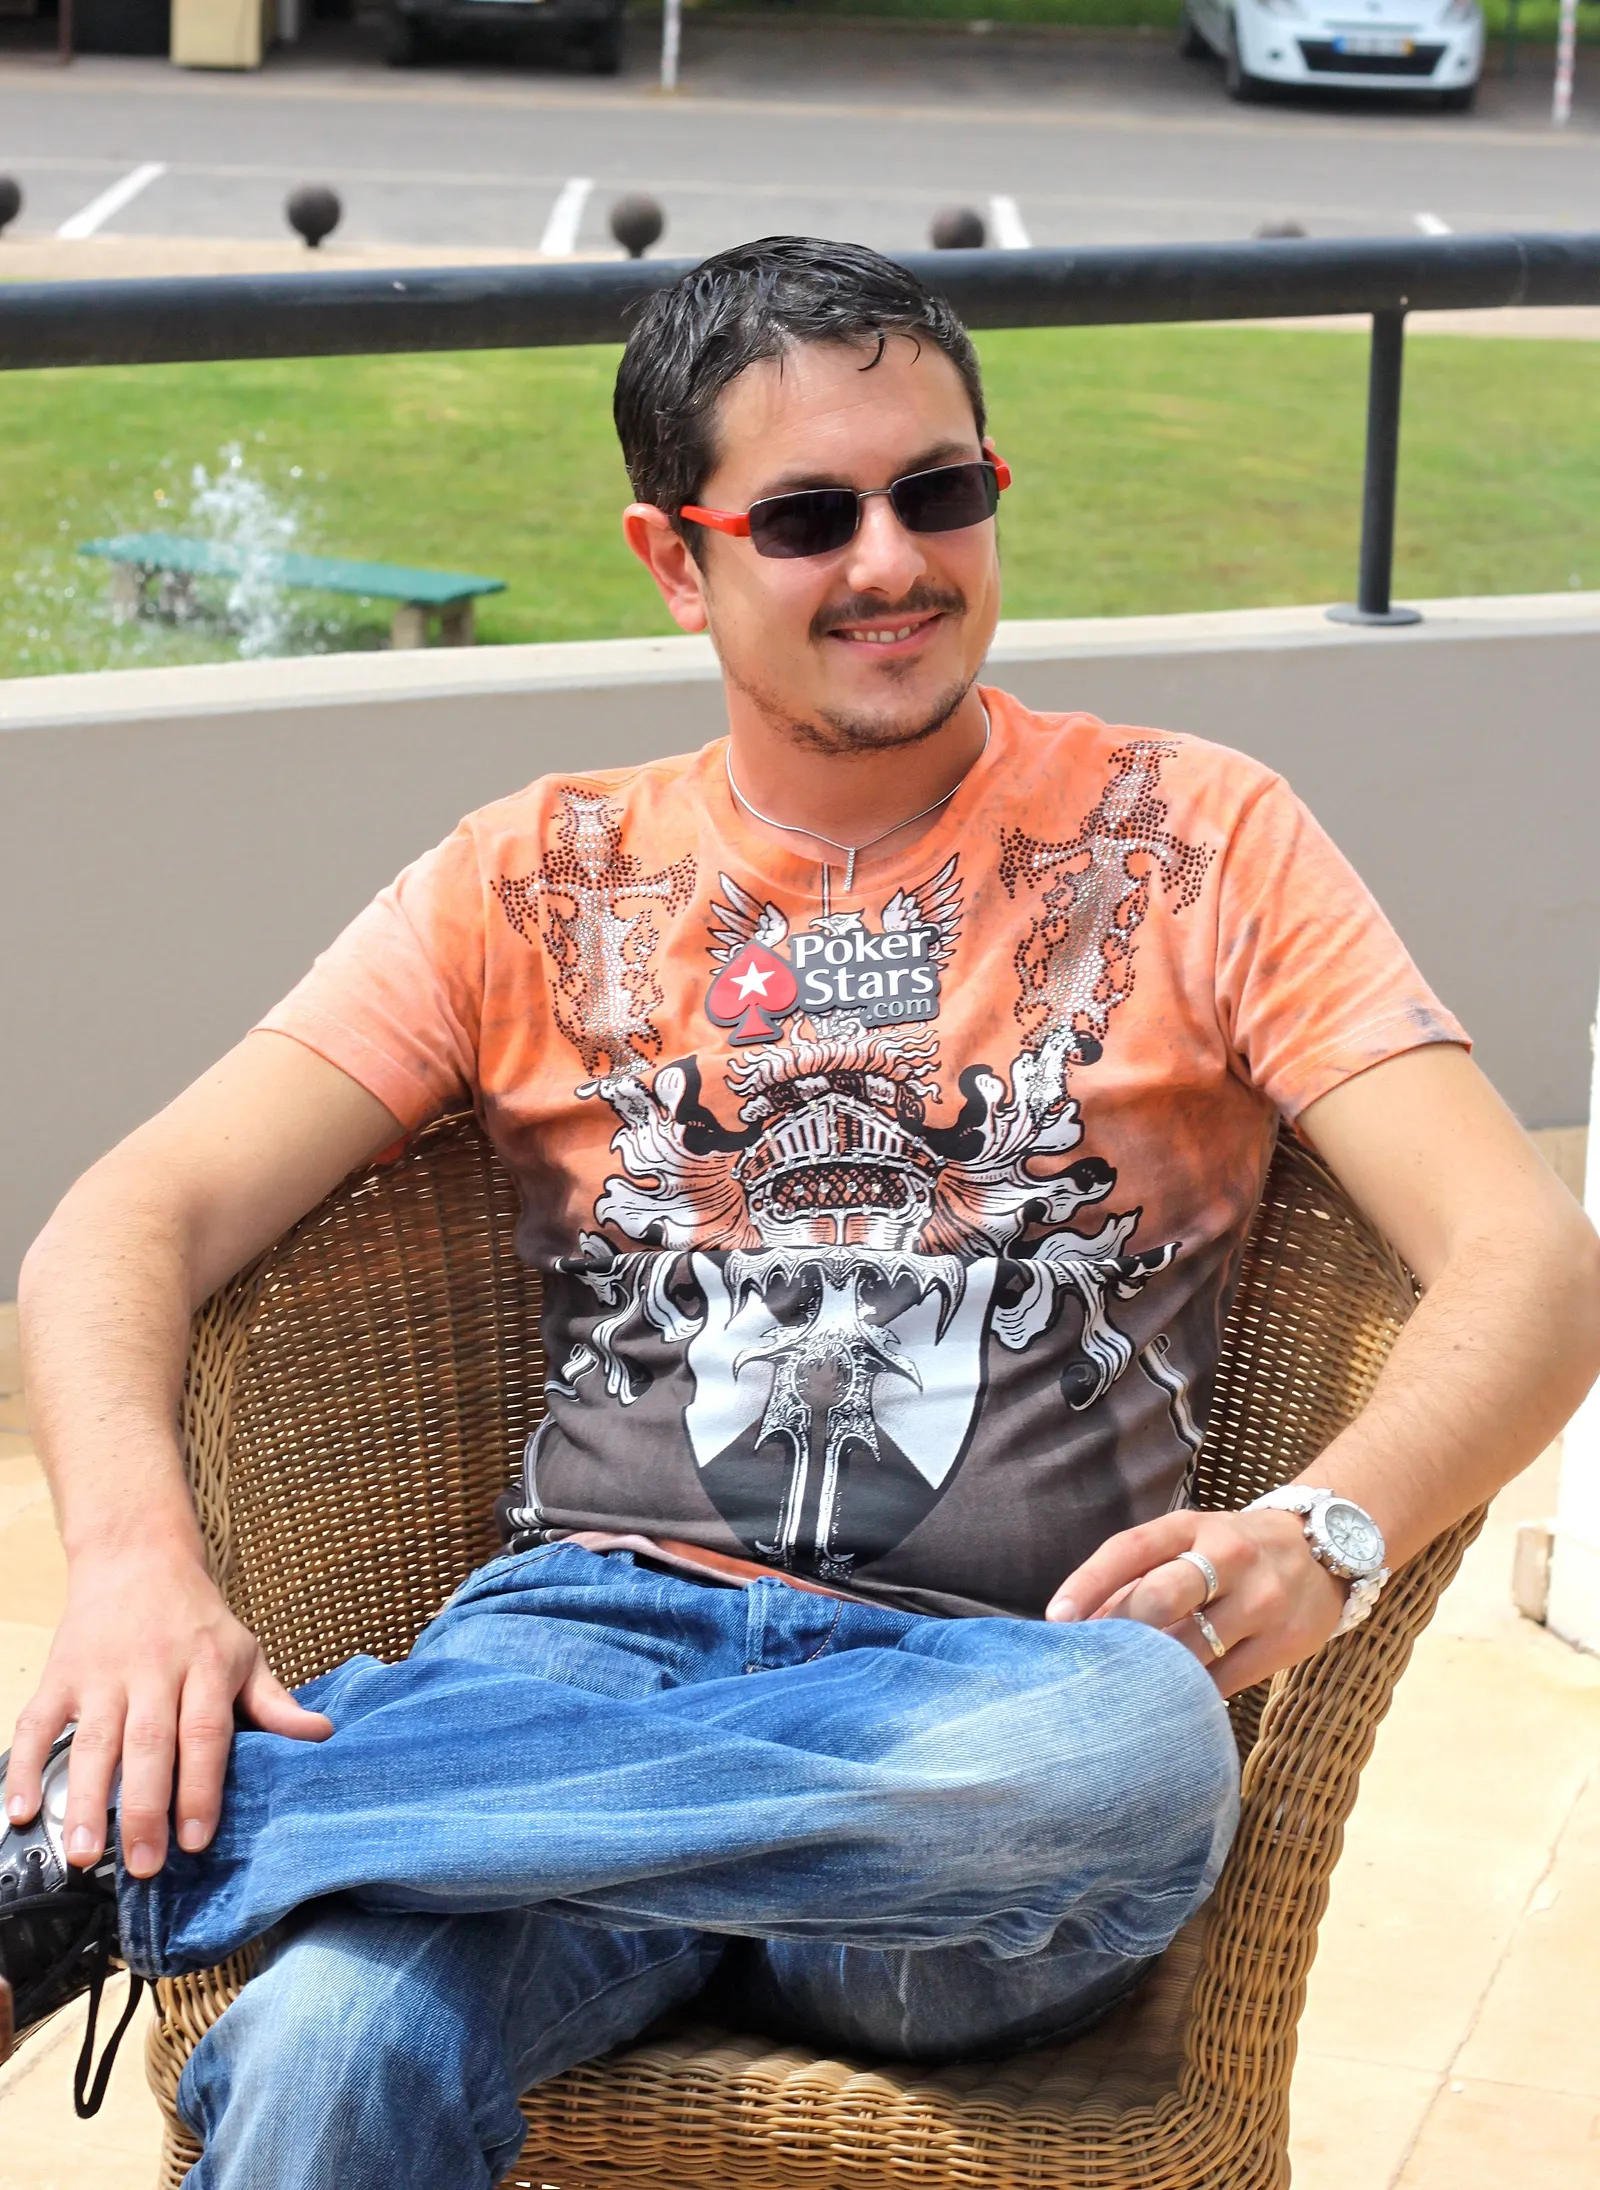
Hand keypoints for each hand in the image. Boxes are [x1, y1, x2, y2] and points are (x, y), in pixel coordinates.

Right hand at [3, 1546, 331, 1878]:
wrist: (137, 1554)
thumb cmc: (196, 1617)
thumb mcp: (245, 1650)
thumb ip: (274, 1701)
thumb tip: (321, 1735)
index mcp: (207, 1666)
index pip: (206, 1732)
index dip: (201, 1786)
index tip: (196, 1839)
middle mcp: (154, 1669)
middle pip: (149, 1743)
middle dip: (144, 1808)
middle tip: (142, 1864)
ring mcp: (103, 1673)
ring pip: (94, 1741)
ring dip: (86, 1800)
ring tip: (84, 1854)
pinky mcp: (61, 1674)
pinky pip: (37, 1723)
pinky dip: (23, 1766)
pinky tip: (21, 1810)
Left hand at [1045, 1507, 1347, 1696]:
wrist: (1327, 1549)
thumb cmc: (1233, 1551)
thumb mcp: (1191, 1541)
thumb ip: (1141, 1575)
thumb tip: (1080, 1625)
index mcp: (1192, 1525)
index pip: (1129, 1549)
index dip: (1088, 1582)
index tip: (1058, 1618)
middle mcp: (1228, 1556)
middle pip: (1160, 1596)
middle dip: (1122, 1633)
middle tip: (1093, 1662)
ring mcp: (1262, 1599)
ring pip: (1192, 1647)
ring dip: (1153, 1672)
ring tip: (1124, 1690)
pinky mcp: (1286, 1641)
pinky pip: (1224, 1679)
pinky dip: (1192, 1693)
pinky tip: (1172, 1702)